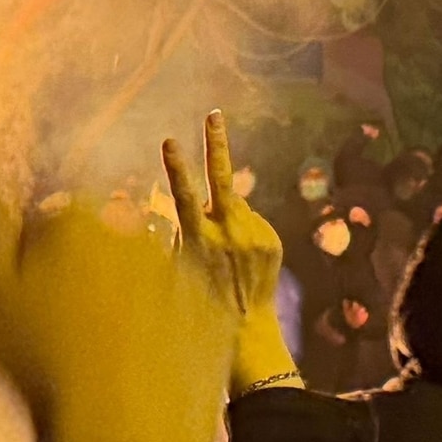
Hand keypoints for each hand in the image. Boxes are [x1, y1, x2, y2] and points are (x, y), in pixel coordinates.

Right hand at [0, 185, 229, 441]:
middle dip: (87, 269)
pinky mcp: (211, 307)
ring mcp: (179, 268)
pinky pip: (180, 306)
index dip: (40, 253)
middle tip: (69, 324)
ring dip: (125, 295)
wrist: (122, 430)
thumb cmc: (46, 362)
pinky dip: (164, 322)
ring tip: (107, 348)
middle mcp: (136, 231)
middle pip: (103, 239)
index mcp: (79, 220)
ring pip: (143, 272)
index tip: (33, 293)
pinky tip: (143, 358)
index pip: (54, 217)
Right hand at [164, 111, 295, 395]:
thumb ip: (189, 230)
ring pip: (237, 205)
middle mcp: (227, 233)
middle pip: (223, 178)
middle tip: (214, 114)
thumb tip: (199, 202)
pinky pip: (253, 222)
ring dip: (227, 215)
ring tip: (225, 250)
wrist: (244, 327)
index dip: (175, 167)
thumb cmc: (200, 299)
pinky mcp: (272, 240)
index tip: (169, 139)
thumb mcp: (181, 266)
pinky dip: (244, 230)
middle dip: (216, 144)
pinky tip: (241, 258)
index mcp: (198, 239)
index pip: (184, 195)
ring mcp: (254, 236)